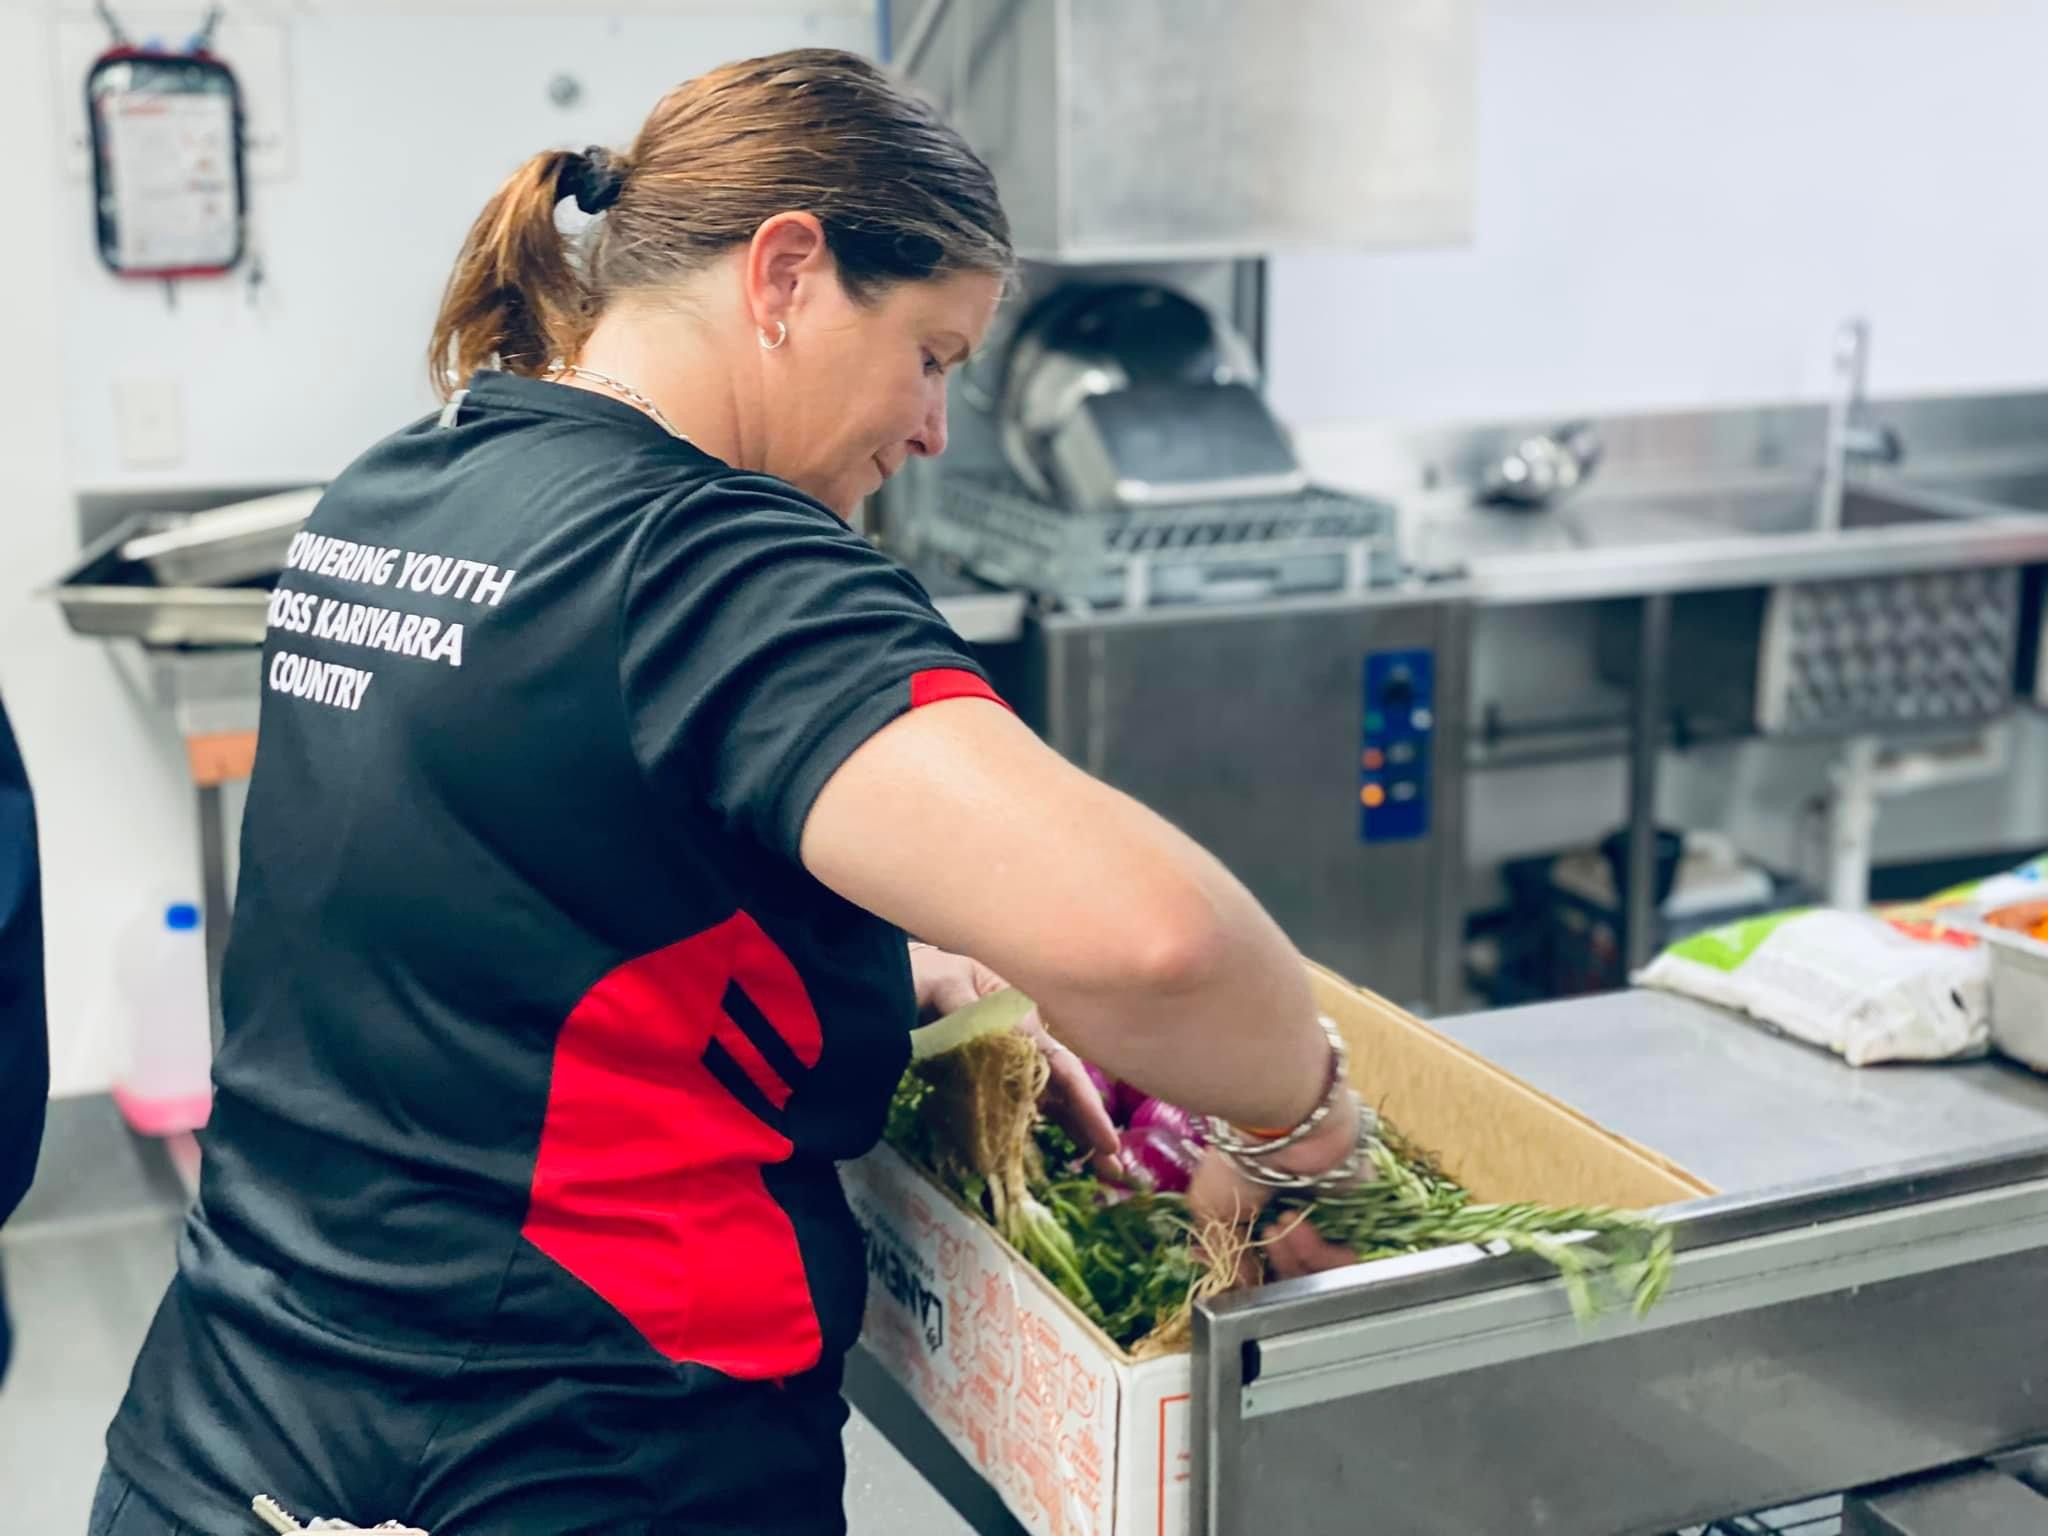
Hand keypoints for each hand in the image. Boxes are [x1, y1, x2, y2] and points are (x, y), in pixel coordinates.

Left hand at [906, 943, 1120, 1172]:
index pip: (1063, 1069)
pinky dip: (1030, 1134)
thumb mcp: (947, 985)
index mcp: (1021, 1021)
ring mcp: (1004, 1067)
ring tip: (1099, 1171)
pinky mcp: (981, 1082)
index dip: (1087, 1106)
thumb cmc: (926, 975)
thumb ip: (966, 1010)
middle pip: (1064, 1091)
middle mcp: (1021, 1047)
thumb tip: (996, 1038)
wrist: (901, 980)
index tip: (1108, 1140)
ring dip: (1072, 1135)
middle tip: (1115, 1171)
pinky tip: (1051, 1155)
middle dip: (1090, 1129)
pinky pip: (1012, 1112)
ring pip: (1047, 1104)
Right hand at [1184, 1089, 1367, 1282]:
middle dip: (1277, 1266)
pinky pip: (1347, 1261)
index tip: (1244, 1275)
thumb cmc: (1238, 1161)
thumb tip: (1244, 1287)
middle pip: (1295, 1275)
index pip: (1269, 1267)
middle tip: (1265, 1240)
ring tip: (1281, 1228)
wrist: (1281, 1127)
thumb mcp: (1211, 1209)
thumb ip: (1227, 1255)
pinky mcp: (1363, 1223)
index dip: (1257, 1277)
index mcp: (1267, 1216)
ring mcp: (1332, 1222)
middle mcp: (1301, 1221)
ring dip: (1295, 1258)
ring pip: (1319, 1273)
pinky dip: (1320, 1253)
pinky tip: (1299, 1226)